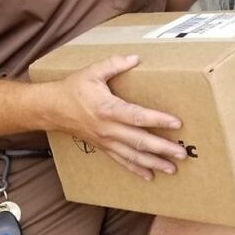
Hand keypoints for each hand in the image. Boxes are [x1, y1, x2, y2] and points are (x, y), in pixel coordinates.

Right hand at [51, 55, 186, 179]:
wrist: (52, 109)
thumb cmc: (73, 88)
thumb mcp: (92, 71)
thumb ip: (115, 64)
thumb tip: (136, 58)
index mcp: (108, 108)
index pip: (137, 116)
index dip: (158, 120)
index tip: (176, 124)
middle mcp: (108, 128)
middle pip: (139, 141)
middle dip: (162, 149)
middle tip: (182, 154)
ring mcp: (106, 141)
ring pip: (133, 156)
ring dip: (154, 163)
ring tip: (172, 169)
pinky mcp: (103, 147)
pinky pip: (122, 161)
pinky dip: (136, 169)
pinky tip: (150, 176)